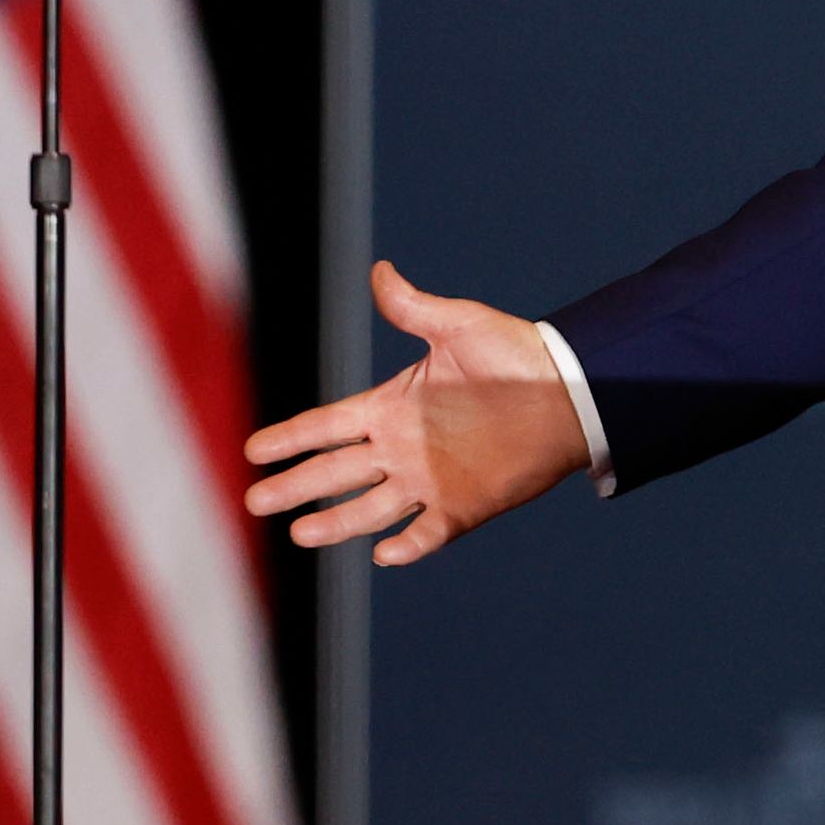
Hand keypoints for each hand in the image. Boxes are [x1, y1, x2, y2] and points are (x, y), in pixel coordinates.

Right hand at [243, 260, 591, 564]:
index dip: (290, 438)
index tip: (253, 450)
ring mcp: (430, 480)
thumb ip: (414, 307)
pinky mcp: (464, 506)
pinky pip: (429, 532)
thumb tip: (378, 270)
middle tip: (254, 501)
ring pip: (369, 508)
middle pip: (335, 471)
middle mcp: (402, 448)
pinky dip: (408, 544)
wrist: (572, 392)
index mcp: (393, 406)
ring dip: (336, 522)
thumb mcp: (460, 325)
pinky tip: (383, 554)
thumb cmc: (517, 355)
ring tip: (299, 534)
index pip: (327, 425)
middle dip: (296, 485)